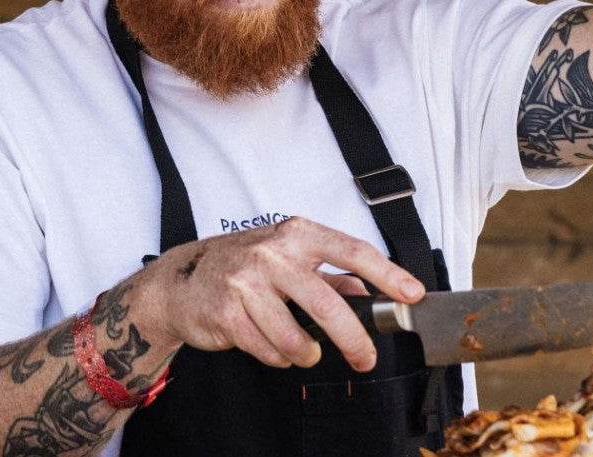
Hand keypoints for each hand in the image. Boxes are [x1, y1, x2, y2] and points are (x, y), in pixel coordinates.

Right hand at [124, 217, 423, 371]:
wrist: (180, 280)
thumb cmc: (244, 266)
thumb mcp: (289, 258)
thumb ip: (332, 276)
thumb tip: (371, 293)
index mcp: (297, 234)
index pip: (353, 251)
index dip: (387, 274)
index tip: (412, 294)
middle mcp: (273, 253)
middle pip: (329, 305)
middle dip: (354, 340)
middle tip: (366, 358)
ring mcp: (247, 282)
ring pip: (297, 339)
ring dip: (307, 354)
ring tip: (305, 351)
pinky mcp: (227, 312)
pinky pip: (270, 351)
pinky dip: (279, 358)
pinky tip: (272, 345)